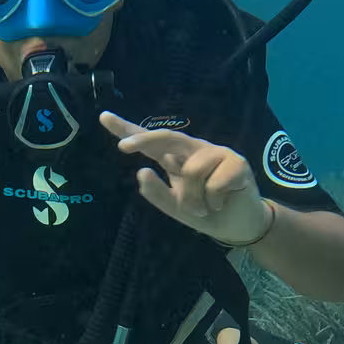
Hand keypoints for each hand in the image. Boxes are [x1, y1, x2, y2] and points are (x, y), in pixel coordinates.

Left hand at [100, 112, 272, 246]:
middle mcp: (195, 150)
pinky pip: (214, 184)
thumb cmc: (206, 212)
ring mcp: (216, 153)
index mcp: (177, 158)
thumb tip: (141, 172)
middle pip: (167, 138)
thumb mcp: (175, 208)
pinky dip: (214, 201)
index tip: (104, 117)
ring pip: (191, 171)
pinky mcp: (236, 163)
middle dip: (143, 139)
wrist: (239, 226)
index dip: (128, 129)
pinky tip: (222, 202)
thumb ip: (157, 194)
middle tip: (124, 147)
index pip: (150, 142)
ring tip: (204, 208)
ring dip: (194, 200)